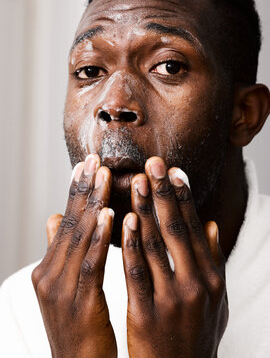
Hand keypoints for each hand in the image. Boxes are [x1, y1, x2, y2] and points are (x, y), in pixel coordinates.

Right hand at [32, 155, 116, 357]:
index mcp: (50, 268)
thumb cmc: (79, 326)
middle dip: (83, 189)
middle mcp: (50, 274)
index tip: (88, 164)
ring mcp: (61, 290)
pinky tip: (111, 215)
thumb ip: (61, 251)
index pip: (66, 222)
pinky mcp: (78, 304)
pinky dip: (100, 238)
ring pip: (79, 239)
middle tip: (94, 158)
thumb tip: (53, 218)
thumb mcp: (65, 285)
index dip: (76, 192)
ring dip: (92, 204)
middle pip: (70, 223)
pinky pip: (91, 265)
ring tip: (103, 175)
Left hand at [122, 157, 227, 357]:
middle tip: (153, 163)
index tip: (172, 171)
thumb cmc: (196, 332)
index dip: (183, 197)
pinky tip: (124, 221)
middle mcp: (197, 283)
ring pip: (156, 245)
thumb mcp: (217, 298)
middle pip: (177, 228)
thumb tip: (214, 226)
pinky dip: (131, 244)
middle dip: (163, 192)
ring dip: (145, 210)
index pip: (196, 227)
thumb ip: (214, 260)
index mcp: (213, 276)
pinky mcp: (148, 313)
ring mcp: (173, 298)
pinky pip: (137, 272)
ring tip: (137, 181)